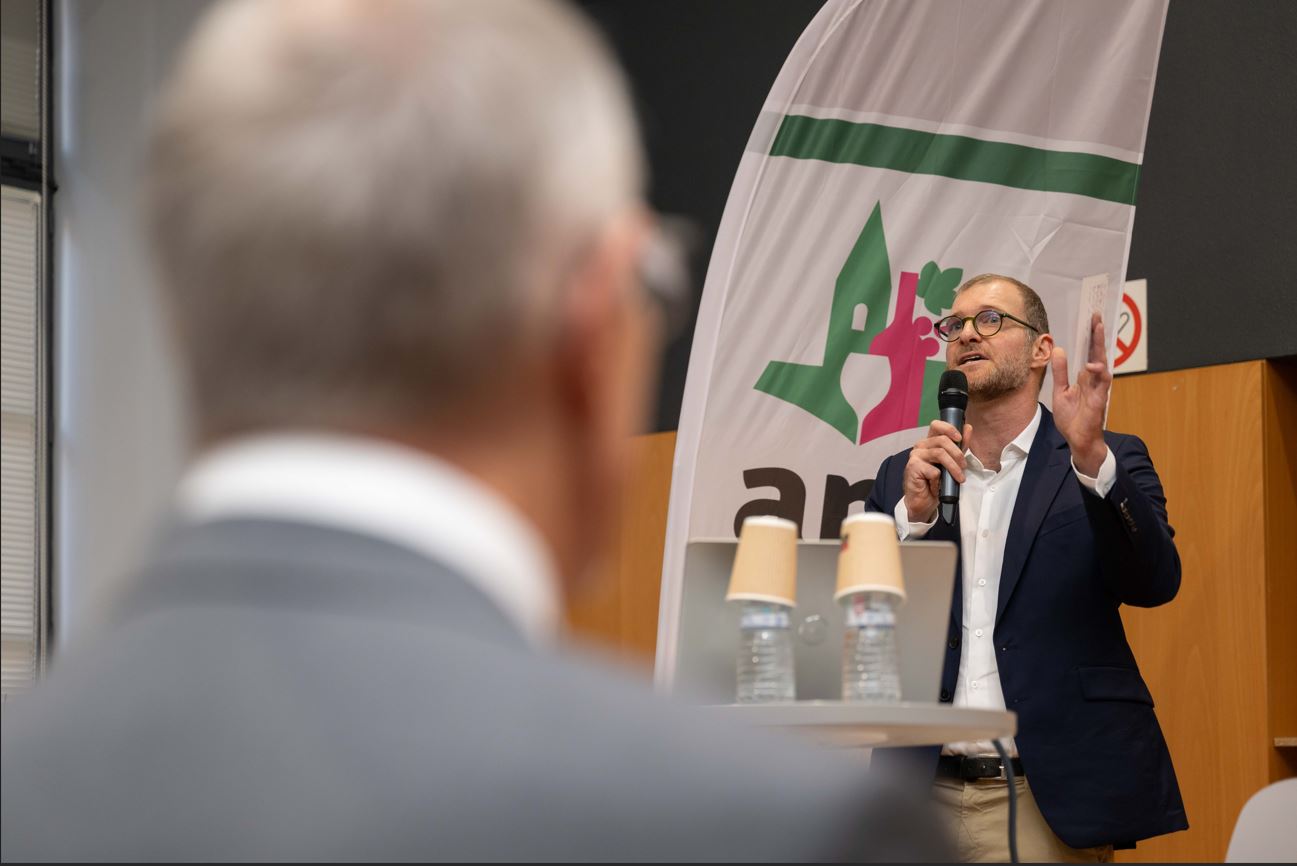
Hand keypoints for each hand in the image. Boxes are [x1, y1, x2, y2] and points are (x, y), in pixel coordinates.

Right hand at [902, 419, 971, 522]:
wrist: (924, 501)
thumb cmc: (937, 481)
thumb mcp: (953, 461)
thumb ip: (960, 445)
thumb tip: (968, 428)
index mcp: (929, 442)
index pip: (937, 425)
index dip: (949, 429)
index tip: (959, 438)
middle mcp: (921, 446)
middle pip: (942, 440)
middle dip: (957, 454)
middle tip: (963, 467)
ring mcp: (915, 456)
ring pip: (940, 454)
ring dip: (953, 468)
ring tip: (959, 478)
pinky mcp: (913, 467)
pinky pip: (933, 470)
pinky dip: (940, 480)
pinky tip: (939, 485)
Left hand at [1051, 312, 1110, 474]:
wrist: (1077, 440)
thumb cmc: (1072, 417)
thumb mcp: (1060, 391)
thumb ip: (1060, 371)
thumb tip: (1059, 350)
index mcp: (1084, 377)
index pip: (1088, 352)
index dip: (1089, 337)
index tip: (1090, 319)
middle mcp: (1093, 380)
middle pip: (1096, 352)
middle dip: (1097, 335)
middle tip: (1097, 316)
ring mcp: (1098, 389)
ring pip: (1102, 363)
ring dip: (1100, 347)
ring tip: (1098, 329)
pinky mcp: (1099, 399)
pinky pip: (1103, 383)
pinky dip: (1100, 373)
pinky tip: (1093, 365)